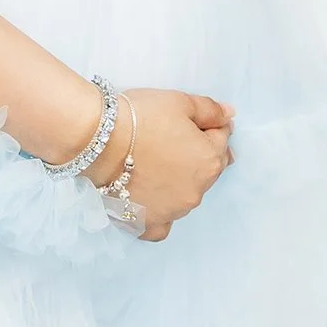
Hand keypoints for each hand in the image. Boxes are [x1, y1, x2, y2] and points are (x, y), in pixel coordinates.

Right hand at [87, 89, 233, 241]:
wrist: (97, 140)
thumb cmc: (138, 118)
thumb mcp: (180, 102)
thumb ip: (211, 111)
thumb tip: (230, 116)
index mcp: (210, 160)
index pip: (220, 140)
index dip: (206, 126)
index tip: (187, 121)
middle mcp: (197, 191)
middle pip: (205, 171)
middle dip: (194, 156)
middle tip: (166, 141)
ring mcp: (172, 212)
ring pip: (185, 196)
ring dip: (177, 183)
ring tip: (150, 165)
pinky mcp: (147, 223)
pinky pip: (160, 224)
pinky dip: (158, 214)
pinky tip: (147, 198)